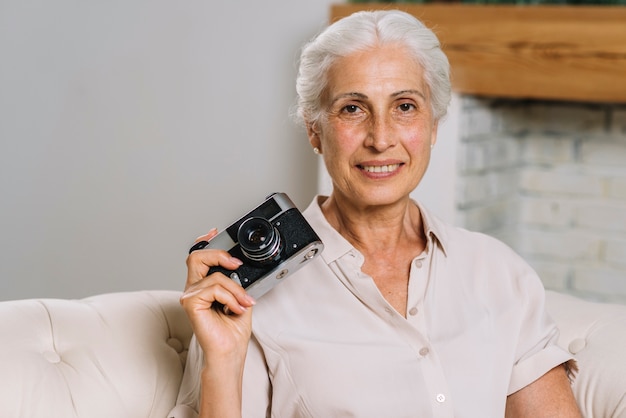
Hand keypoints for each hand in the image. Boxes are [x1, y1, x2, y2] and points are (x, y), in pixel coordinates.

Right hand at [181, 229, 255, 358]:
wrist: (229, 351)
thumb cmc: (232, 331)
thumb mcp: (240, 298)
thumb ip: (237, 282)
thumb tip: (241, 268)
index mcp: (203, 286)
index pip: (198, 257)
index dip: (205, 241)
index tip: (215, 232)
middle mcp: (194, 288)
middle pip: (197, 256)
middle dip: (219, 254)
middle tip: (236, 264)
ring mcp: (190, 295)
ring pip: (215, 277)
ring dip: (236, 290)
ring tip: (243, 304)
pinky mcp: (190, 303)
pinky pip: (214, 289)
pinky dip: (230, 298)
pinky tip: (234, 309)